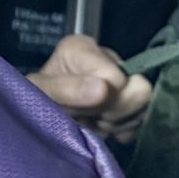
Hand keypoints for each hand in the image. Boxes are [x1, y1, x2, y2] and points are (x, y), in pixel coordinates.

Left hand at [28, 33, 151, 142]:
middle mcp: (107, 57)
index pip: (116, 78)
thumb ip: (67, 89)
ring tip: (92, 122)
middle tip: (88, 118)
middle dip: (113, 112)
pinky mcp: (131, 100)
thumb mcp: (40, 92)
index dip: (102, 100)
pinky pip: (144, 120)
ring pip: (144, 108)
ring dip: (116, 122)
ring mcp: (123, 78)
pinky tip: (102, 127)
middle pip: (138, 91)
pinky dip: (123, 129)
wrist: (40, 117)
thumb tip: (104, 88)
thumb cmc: (34, 98)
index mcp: (82, 47)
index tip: (78, 109)